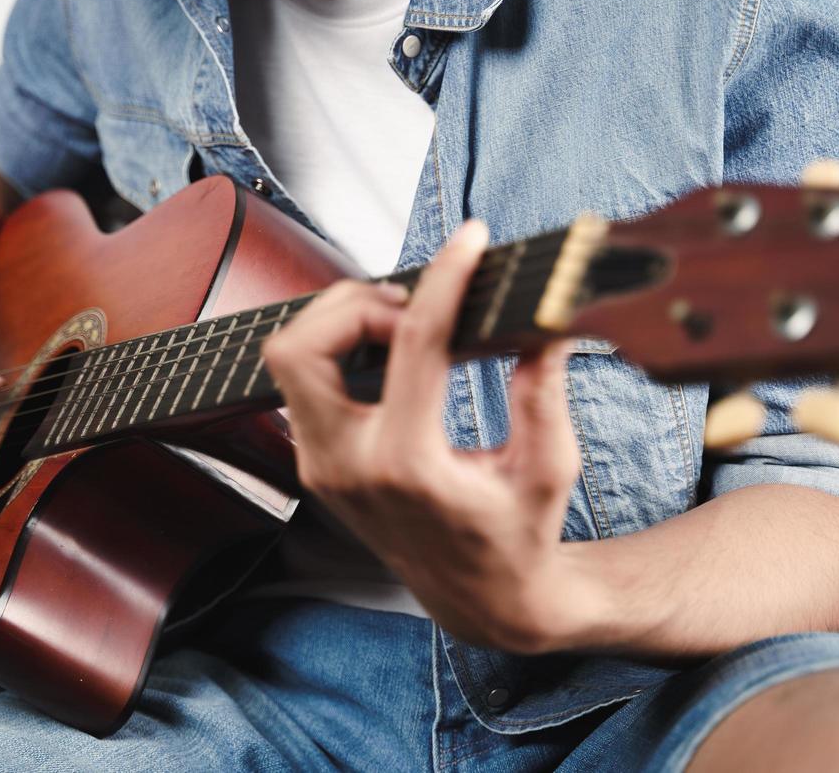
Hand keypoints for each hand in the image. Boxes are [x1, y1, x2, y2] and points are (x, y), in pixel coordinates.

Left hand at [262, 221, 591, 653]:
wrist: (479, 597)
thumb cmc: (518, 534)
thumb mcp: (550, 468)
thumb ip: (543, 393)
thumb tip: (545, 324)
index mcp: (408, 465)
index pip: (411, 345)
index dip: (444, 280)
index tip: (470, 241)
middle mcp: (348, 465)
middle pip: (303, 347)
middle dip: (355, 302)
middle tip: (414, 303)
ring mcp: (322, 466)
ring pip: (288, 360)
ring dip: (338, 322)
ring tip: (401, 324)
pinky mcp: (315, 462)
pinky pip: (301, 383)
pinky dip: (337, 350)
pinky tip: (388, 349)